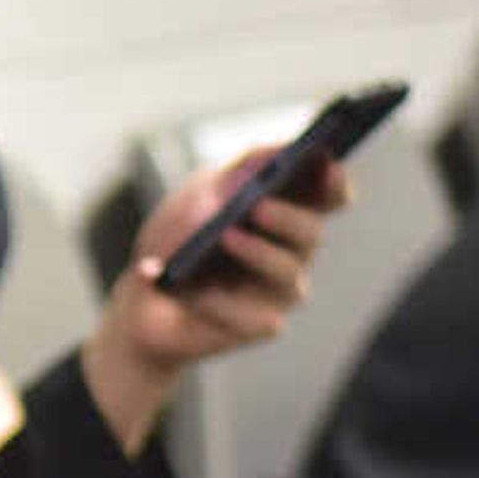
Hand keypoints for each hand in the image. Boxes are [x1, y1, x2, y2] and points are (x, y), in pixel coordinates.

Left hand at [81, 148, 349, 453]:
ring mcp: (279, 292)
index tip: (328, 166)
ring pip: (287, 272)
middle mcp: (294, 252)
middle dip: (288, 217)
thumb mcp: (202, 191)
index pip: (330, 196)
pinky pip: (249, 317)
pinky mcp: (257, 326)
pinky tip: (193, 289)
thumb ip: (242, 169)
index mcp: (287, 212)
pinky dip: (217, 301)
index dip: (335, 183)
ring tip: (226, 236)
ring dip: (257, 253)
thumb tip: (280, 151)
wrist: (143, 297)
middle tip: (259, 205)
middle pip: (311, 233)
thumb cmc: (179, 238)